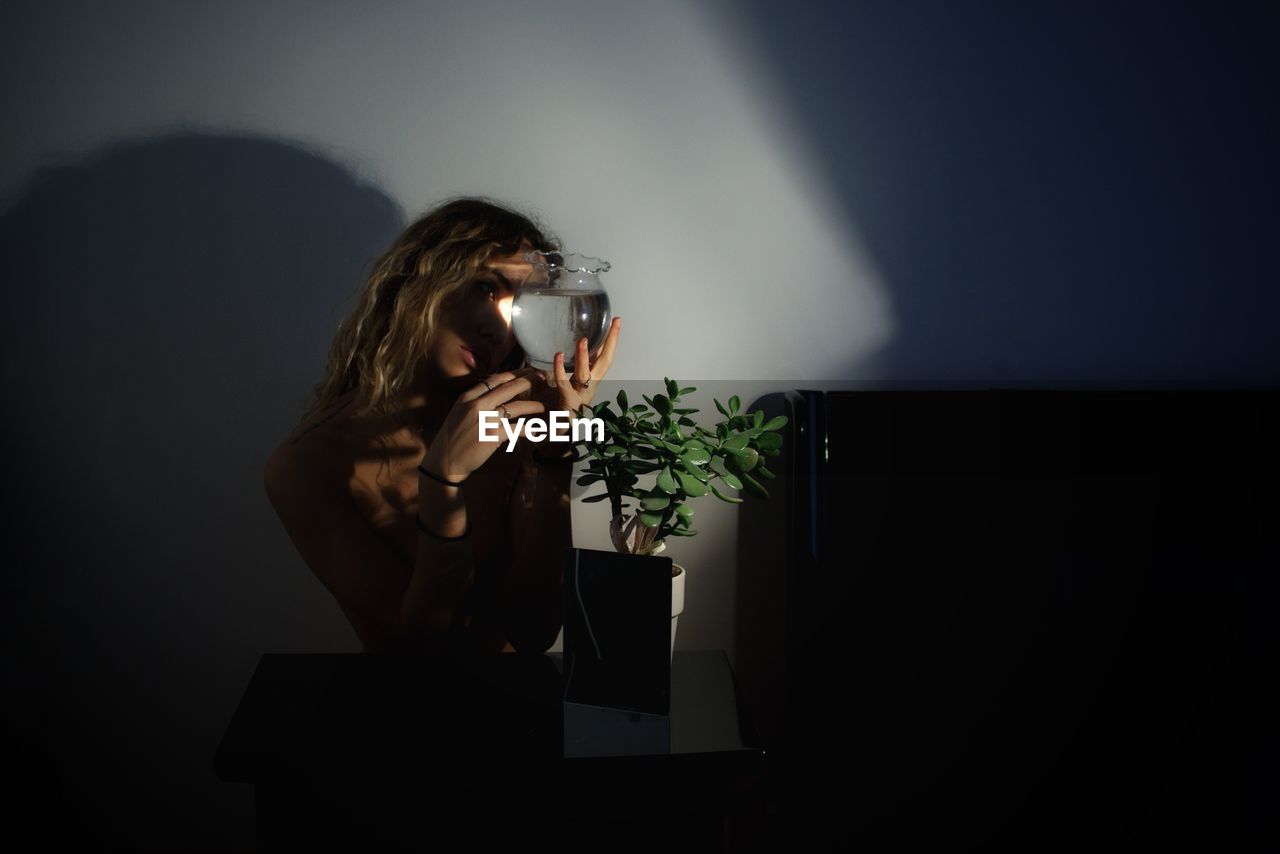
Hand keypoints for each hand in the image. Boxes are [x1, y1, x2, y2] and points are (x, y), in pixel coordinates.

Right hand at [420, 371, 546, 481]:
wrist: (444, 461)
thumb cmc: (453, 438)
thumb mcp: (460, 412)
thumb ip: (475, 401)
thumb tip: (494, 392)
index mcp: (468, 397)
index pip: (496, 379)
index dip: (515, 373)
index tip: (528, 370)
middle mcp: (477, 405)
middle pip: (508, 388)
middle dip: (528, 381)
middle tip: (543, 378)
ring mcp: (485, 420)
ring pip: (515, 407)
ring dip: (533, 405)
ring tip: (544, 406)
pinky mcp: (492, 436)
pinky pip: (516, 429)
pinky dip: (528, 429)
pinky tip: (537, 430)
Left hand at [529, 316, 621, 417]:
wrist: (553, 441)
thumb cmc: (556, 413)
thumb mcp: (561, 387)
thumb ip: (560, 372)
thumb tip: (558, 352)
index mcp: (590, 383)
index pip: (603, 357)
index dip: (611, 340)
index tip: (616, 321)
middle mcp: (589, 389)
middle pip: (604, 363)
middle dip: (611, 342)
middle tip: (615, 323)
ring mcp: (580, 398)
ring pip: (586, 375)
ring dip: (585, 357)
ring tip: (583, 340)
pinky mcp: (567, 405)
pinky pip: (565, 386)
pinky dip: (560, 370)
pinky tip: (558, 355)